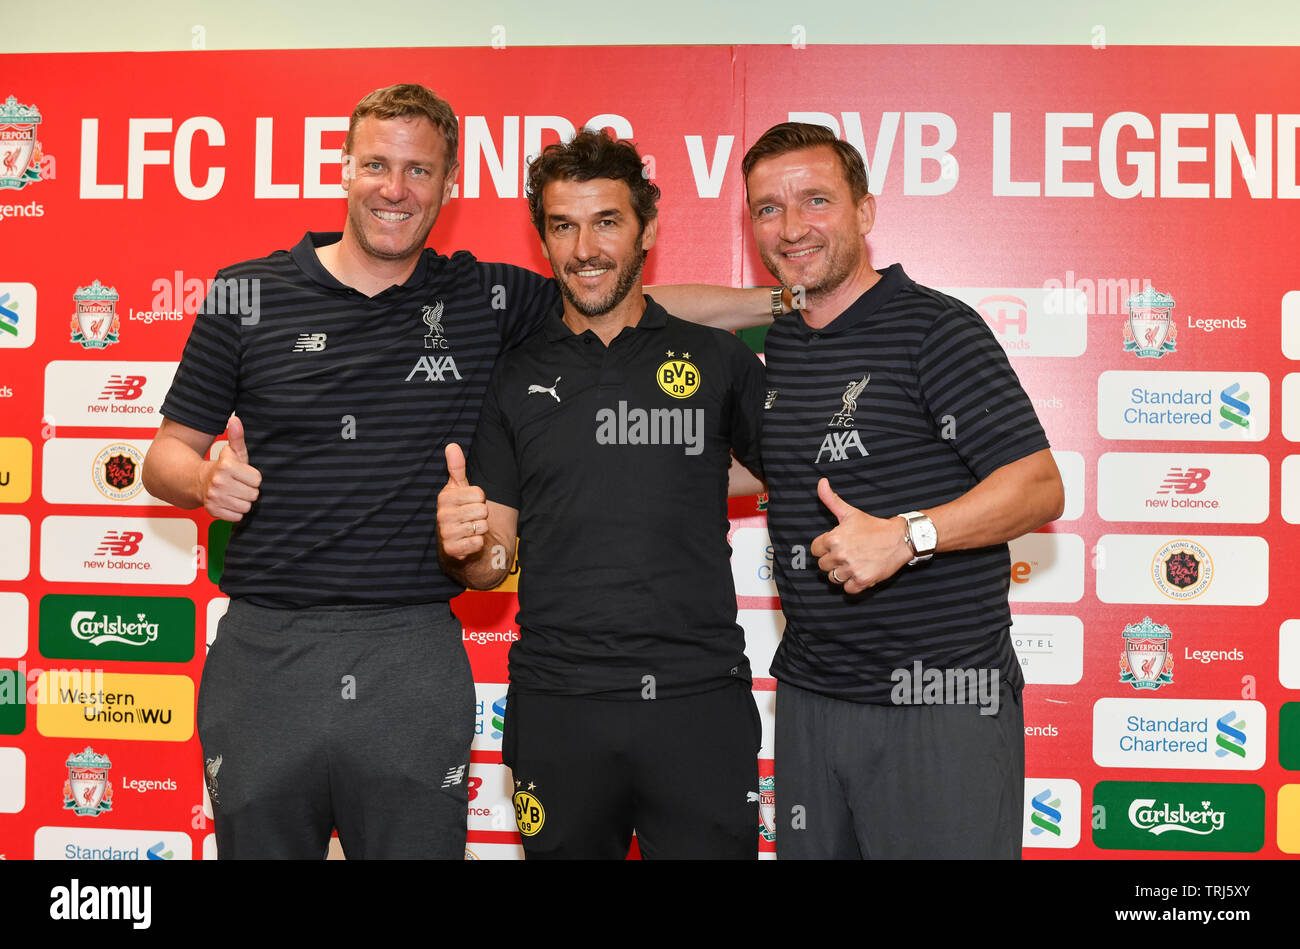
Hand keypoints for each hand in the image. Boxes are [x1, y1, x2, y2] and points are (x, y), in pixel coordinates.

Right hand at [198, 415, 261, 521]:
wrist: (196, 481)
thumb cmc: (222, 467)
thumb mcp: (232, 452)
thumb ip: (237, 437)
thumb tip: (235, 419)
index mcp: (226, 466)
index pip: (257, 480)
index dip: (252, 478)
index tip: (243, 475)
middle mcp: (219, 482)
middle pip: (253, 495)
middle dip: (248, 490)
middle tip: (238, 485)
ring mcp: (215, 498)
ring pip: (246, 507)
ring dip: (242, 501)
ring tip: (233, 493)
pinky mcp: (213, 511)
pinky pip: (237, 517)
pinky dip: (234, 512)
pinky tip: (228, 502)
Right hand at [437, 443, 488, 559]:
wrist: (456, 543)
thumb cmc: (460, 511)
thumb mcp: (458, 488)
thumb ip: (456, 468)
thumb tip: (452, 445)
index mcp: (445, 497)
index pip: (479, 493)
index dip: (480, 499)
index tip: (470, 504)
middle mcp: (442, 515)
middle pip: (482, 510)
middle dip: (482, 515)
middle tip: (471, 518)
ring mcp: (446, 533)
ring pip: (482, 526)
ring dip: (481, 529)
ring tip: (470, 529)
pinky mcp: (452, 549)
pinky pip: (478, 542)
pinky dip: (478, 543)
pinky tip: (469, 542)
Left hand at [810, 478, 912, 593]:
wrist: (900, 538)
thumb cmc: (873, 526)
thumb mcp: (850, 512)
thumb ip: (831, 500)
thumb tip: (821, 482)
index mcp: (834, 538)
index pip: (815, 550)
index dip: (824, 548)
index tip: (836, 546)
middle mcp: (841, 554)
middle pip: (822, 566)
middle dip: (832, 561)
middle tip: (848, 554)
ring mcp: (852, 569)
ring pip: (833, 578)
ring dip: (841, 573)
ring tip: (853, 563)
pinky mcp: (863, 580)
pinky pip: (847, 590)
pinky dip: (853, 584)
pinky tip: (860, 573)